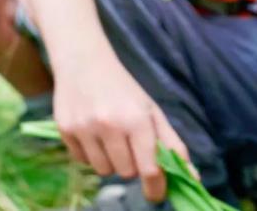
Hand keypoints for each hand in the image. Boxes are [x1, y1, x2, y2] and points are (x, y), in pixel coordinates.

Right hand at [54, 59, 189, 202]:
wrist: (83, 62)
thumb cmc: (123, 89)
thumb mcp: (151, 111)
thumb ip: (171, 145)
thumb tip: (192, 177)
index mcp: (136, 120)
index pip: (150, 169)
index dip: (156, 188)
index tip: (156, 194)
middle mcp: (109, 125)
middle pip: (126, 173)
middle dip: (131, 165)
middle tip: (128, 145)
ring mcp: (84, 128)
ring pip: (103, 170)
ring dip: (110, 161)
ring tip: (108, 139)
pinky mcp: (65, 130)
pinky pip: (82, 161)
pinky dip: (90, 154)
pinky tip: (91, 134)